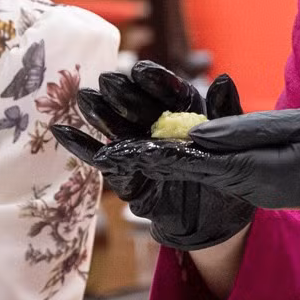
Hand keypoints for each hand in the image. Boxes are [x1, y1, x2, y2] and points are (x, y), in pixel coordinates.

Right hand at [51, 61, 255, 250]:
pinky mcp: (127, 173)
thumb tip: (222, 80)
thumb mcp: (237, 150)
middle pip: (139, 105)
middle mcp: (160, 127)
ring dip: (100, 113)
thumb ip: (226, 116)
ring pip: (117, 127)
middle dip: (123, 93)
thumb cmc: (230, 184)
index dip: (156, 82)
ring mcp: (141, 148)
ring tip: (85, 98)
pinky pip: (102, 159)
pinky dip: (82, 146)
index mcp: (188, 115)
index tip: (143, 73)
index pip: (170, 94)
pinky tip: (62, 130)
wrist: (216, 226)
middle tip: (108, 80)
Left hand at [90, 107, 299, 223]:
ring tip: (118, 136)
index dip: (146, 156)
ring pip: (195, 167)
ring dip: (159, 153)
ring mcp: (252, 186)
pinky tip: (168, 139)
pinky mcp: (260, 181)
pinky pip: (216, 167)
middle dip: (141, 155)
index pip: (186, 164)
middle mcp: (244, 185)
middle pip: (182, 168)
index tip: (110, 151)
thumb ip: (243, 131)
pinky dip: (187, 155)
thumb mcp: (295, 129)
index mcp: (249, 175)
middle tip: (97, 140)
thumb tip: (194, 132)